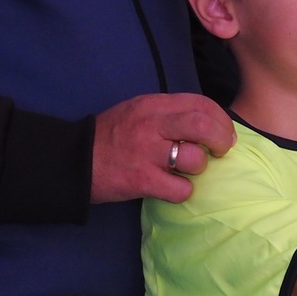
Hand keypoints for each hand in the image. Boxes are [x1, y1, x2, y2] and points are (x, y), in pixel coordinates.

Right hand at [91, 94, 233, 204]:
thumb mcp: (138, 112)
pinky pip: (182, 189)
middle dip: (221, 141)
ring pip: (195, 160)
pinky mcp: (143, 179)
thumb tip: (211, 124)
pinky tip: (170, 186)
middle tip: (219, 151)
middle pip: (204, 127)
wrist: (73, 159)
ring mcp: (147, 152)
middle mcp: (151, 125)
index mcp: (153, 105)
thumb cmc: (113, 137)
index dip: (221, 120)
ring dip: (197, 169)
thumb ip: (171, 114)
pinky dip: (182, 191)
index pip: (202, 104)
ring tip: (183, 169)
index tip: (223, 134)